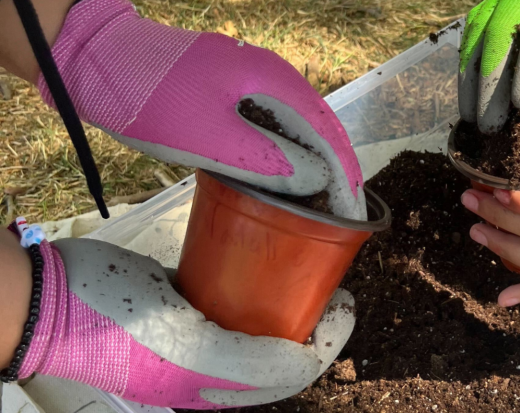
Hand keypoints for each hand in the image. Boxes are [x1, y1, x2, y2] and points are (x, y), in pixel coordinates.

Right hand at [17, 238, 352, 408]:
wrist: (35, 301)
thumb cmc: (105, 322)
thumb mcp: (183, 348)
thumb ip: (245, 365)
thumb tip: (304, 365)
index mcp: (206, 386)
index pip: (286, 375)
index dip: (326, 344)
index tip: (346, 304)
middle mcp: (200, 372)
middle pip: (274, 358)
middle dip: (313, 331)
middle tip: (333, 294)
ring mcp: (184, 344)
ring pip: (252, 334)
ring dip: (285, 314)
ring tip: (304, 282)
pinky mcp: (168, 316)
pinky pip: (222, 310)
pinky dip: (250, 296)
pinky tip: (260, 272)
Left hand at [41, 0, 364, 218]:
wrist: (94, 56)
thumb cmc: (152, 98)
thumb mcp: (210, 137)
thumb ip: (268, 160)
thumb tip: (316, 178)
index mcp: (274, 79)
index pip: (326, 130)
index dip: (345, 174)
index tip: (354, 213)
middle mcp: (271, 74)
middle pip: (316, 126)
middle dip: (334, 170)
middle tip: (341, 214)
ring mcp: (248, 78)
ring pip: (293, 125)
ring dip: (310, 162)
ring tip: (318, 201)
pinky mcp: (227, 88)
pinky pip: (269, 122)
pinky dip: (282, 151)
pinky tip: (280, 175)